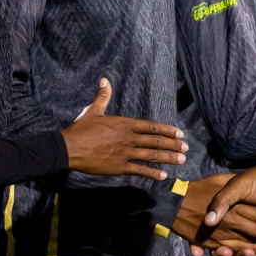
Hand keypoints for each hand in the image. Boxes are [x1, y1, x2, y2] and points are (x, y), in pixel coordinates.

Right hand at [61, 79, 187, 179]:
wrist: (69, 148)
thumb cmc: (81, 129)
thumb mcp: (93, 110)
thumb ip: (103, 97)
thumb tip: (104, 80)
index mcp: (125, 124)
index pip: (152, 127)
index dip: (167, 130)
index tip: (180, 133)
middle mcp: (128, 138)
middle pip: (156, 141)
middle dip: (173, 144)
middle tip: (186, 148)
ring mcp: (125, 153)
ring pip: (151, 155)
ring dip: (168, 158)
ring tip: (181, 159)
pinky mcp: (118, 167)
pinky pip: (139, 170)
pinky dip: (152, 173)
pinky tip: (163, 176)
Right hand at [174, 175, 255, 255]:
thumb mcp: (239, 185)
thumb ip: (224, 200)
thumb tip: (208, 222)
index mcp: (229, 212)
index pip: (213, 232)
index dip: (208, 243)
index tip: (211, 251)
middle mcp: (240, 223)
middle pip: (228, 246)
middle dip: (229, 254)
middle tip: (232, 254)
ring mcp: (255, 232)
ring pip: (245, 251)